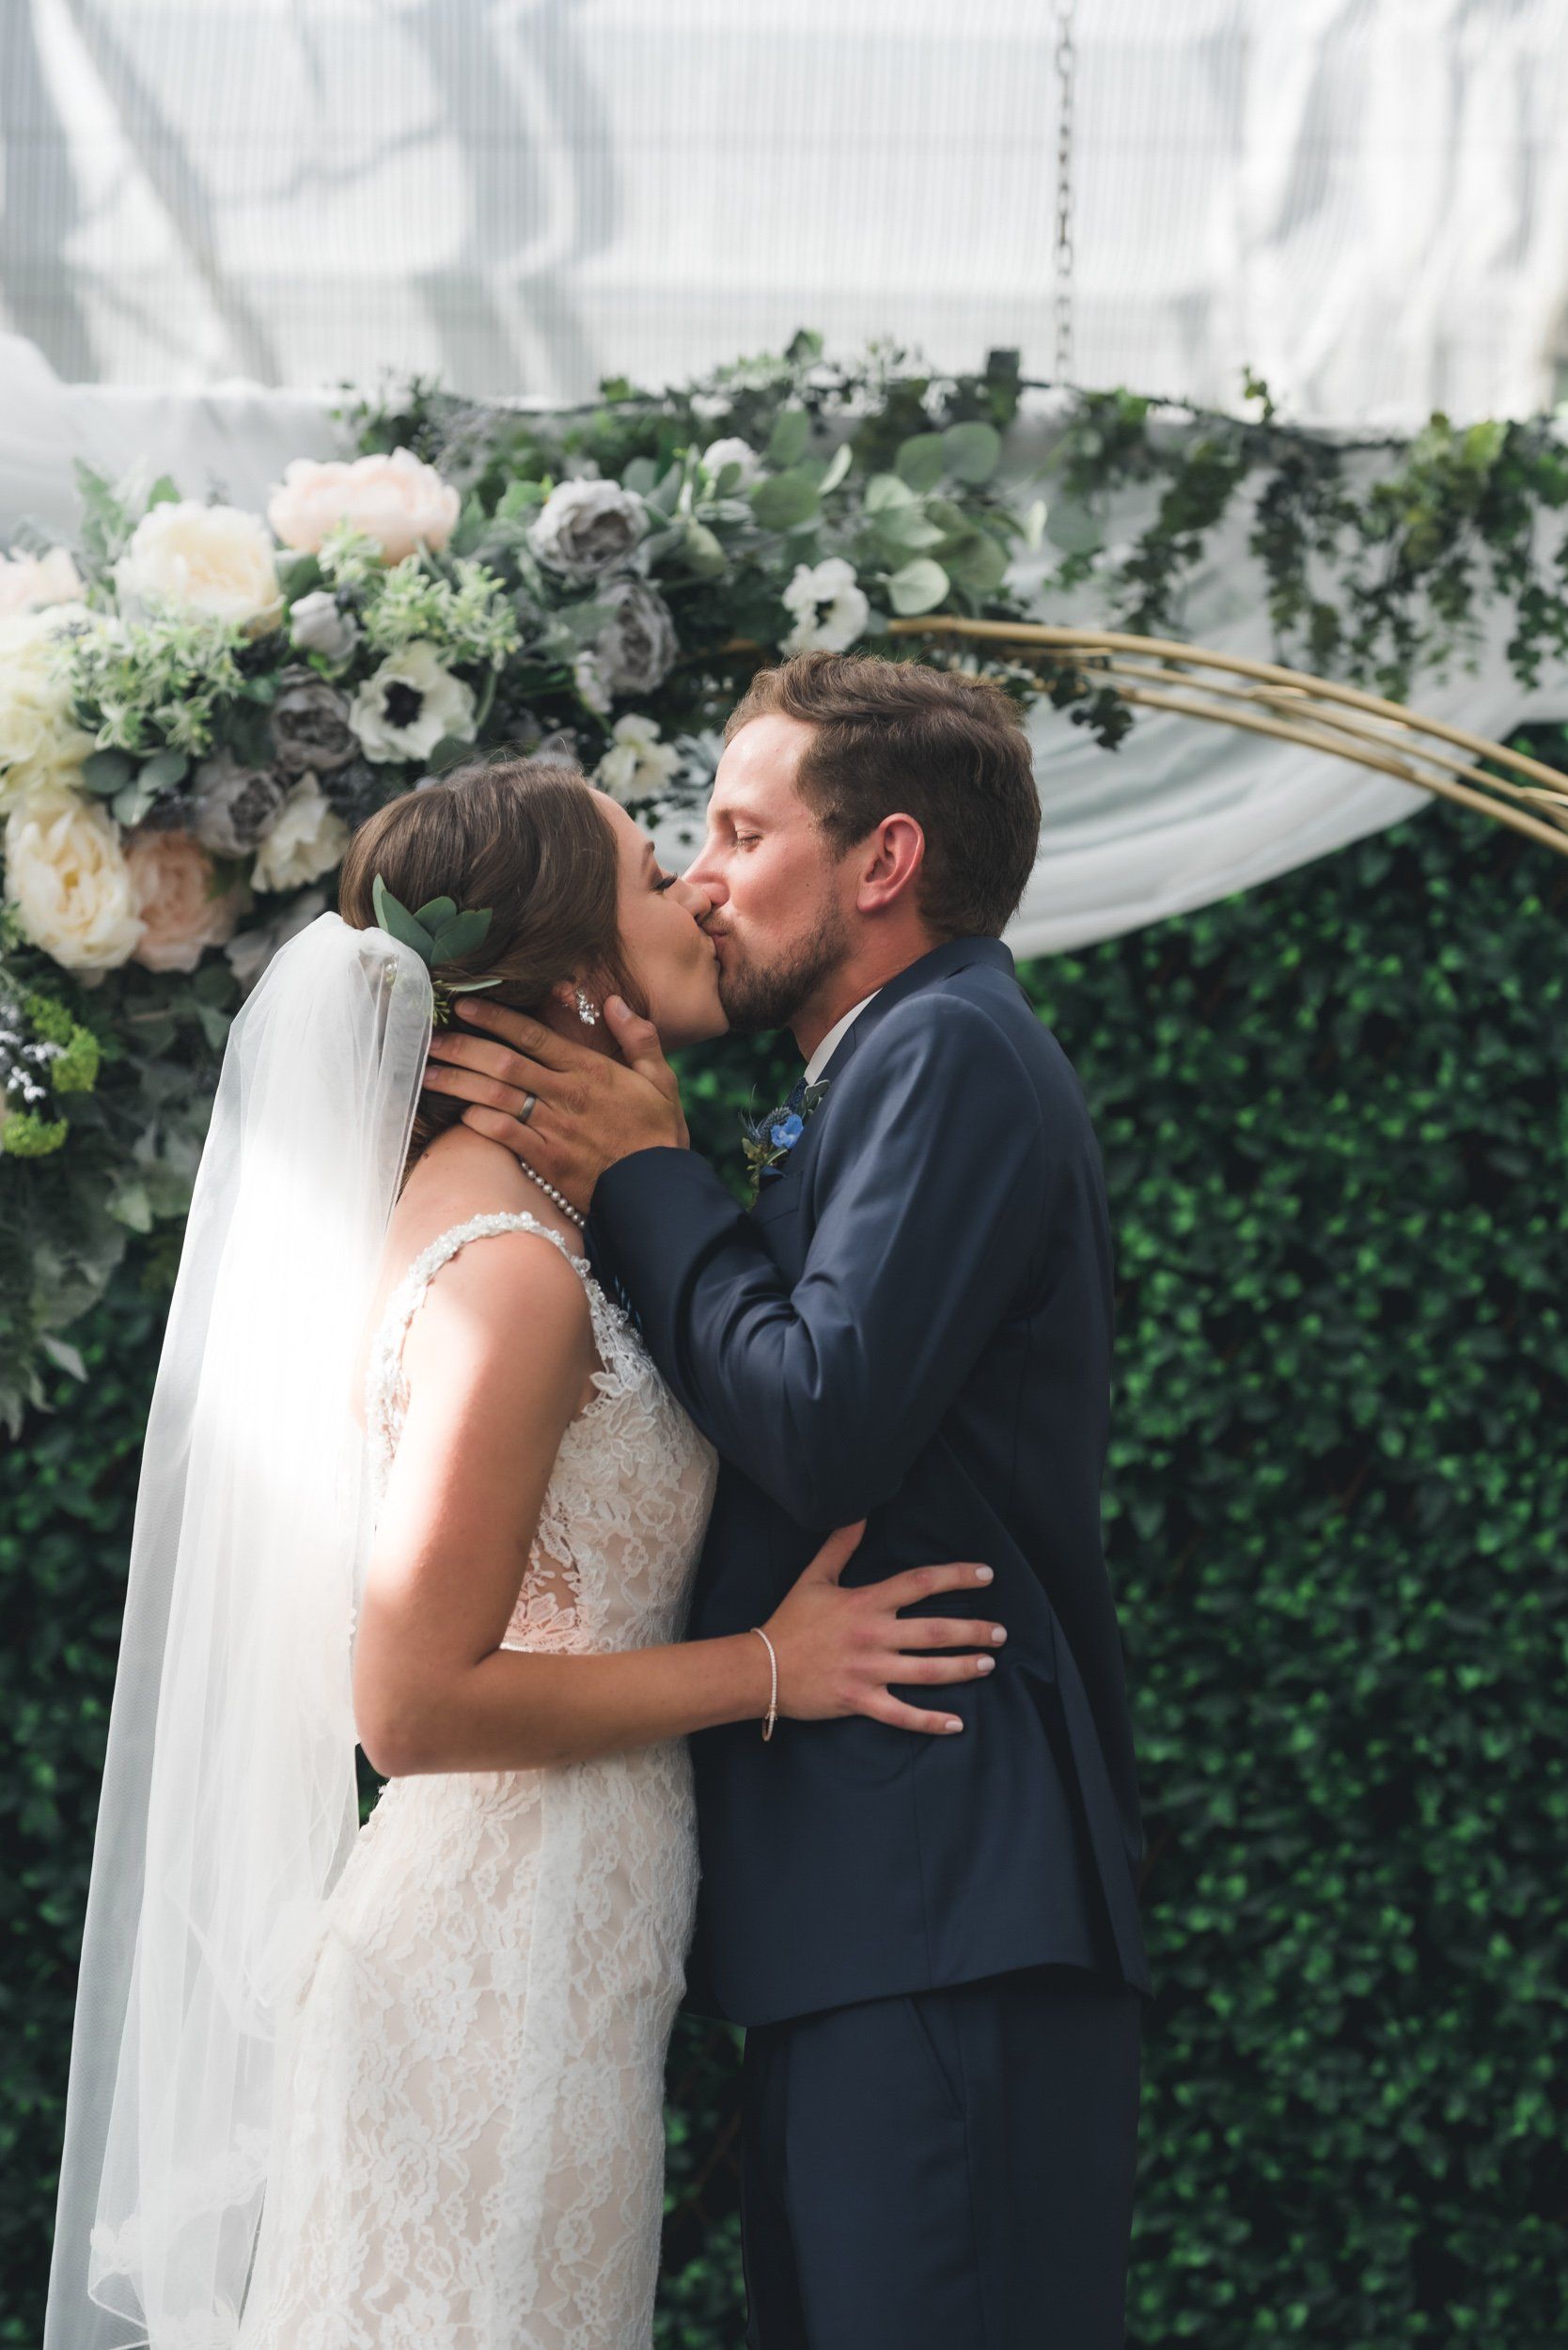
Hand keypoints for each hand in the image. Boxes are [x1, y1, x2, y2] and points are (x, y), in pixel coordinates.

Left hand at [423, 996, 687, 1212]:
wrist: (659, 1190)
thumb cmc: (659, 1134)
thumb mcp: (661, 1079)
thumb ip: (639, 1037)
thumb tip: (614, 1001)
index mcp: (589, 1070)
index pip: (533, 1035)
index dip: (495, 1018)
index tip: (464, 1006)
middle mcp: (566, 1094)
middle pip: (504, 1062)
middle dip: (462, 1048)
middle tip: (430, 1038)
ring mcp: (554, 1128)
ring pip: (496, 1096)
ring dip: (458, 1082)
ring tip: (427, 1074)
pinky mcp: (547, 1160)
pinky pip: (505, 1135)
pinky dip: (480, 1121)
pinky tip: (459, 1112)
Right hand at [761, 1522, 1004, 1735]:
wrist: (761, 1668)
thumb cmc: (790, 1622)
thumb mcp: (814, 1578)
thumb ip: (839, 1545)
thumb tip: (859, 1512)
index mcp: (866, 1602)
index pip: (919, 1583)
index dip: (956, 1577)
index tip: (986, 1575)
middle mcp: (873, 1636)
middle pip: (934, 1631)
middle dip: (973, 1631)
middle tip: (1001, 1633)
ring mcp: (869, 1671)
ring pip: (926, 1672)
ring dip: (962, 1668)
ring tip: (989, 1664)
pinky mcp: (860, 1701)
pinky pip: (902, 1714)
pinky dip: (930, 1721)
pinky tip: (957, 1723)